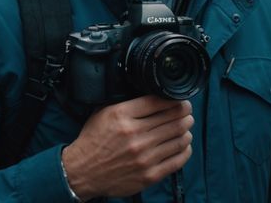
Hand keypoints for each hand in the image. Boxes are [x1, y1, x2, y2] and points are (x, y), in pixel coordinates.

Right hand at [62, 96, 192, 199]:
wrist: (83, 171)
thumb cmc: (93, 141)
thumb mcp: (103, 112)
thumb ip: (126, 104)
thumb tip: (151, 95)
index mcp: (122, 116)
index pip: (158, 102)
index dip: (175, 100)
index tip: (180, 100)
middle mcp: (134, 135)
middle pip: (173, 119)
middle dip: (185, 113)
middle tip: (187, 112)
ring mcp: (143, 156)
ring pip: (178, 138)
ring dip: (186, 130)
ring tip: (186, 127)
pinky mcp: (149, 174)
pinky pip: (177, 160)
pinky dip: (185, 150)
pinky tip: (184, 145)